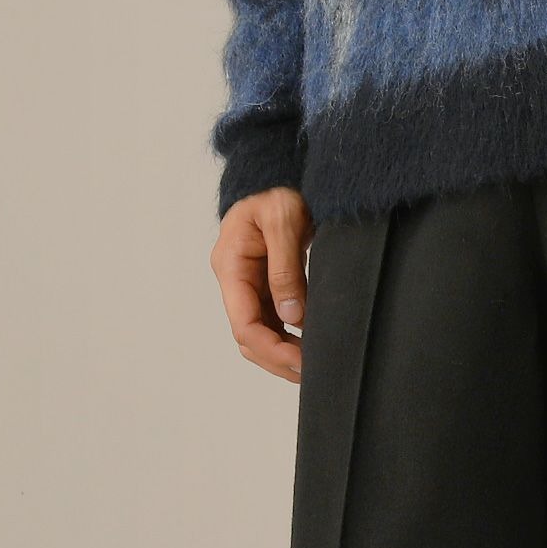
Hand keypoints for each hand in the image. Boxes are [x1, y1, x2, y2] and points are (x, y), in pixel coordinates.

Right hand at [210, 187, 314, 382]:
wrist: (277, 175)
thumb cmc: (277, 190)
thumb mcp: (283, 220)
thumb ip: (285, 269)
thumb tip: (291, 316)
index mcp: (231, 266)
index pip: (244, 324)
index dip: (272, 349)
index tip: (302, 362)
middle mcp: (235, 281)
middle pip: (249, 338)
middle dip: (278, 360)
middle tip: (314, 372)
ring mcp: (248, 286)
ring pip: (260, 335)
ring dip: (284, 355)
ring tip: (314, 366)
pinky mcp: (264, 287)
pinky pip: (272, 323)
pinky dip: (289, 340)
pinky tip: (310, 348)